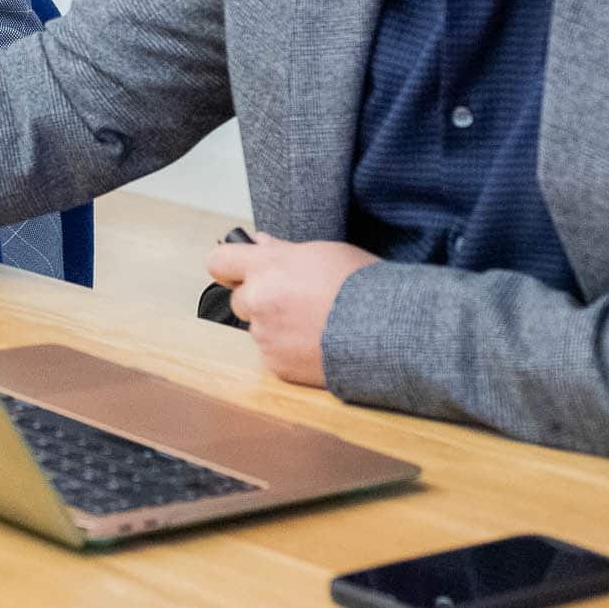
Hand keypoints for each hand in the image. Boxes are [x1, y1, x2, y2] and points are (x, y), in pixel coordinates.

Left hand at [204, 233, 379, 385]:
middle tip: (293, 300)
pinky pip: (272, 353)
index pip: (218, 262)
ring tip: (314, 323)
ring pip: (257, 327)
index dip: (229, 266)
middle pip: (238, 299)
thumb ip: (282, 250)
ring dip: (275, 325)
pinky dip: (288, 350)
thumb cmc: (362, 286)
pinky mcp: (277, 364)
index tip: (238, 271)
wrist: (389, 331)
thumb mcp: (323, 253)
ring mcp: (266, 334)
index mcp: (267, 266)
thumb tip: (259, 242)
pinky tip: (317, 343)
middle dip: (258, 298)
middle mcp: (259, 299)